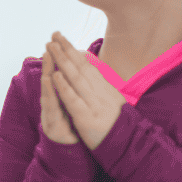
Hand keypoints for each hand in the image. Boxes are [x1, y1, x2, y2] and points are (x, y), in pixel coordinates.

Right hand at [39, 38, 78, 144]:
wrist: (69, 157)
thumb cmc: (70, 132)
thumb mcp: (70, 112)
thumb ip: (68, 95)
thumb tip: (70, 77)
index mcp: (57, 102)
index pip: (56, 78)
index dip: (56, 61)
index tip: (57, 42)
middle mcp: (51, 107)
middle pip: (49, 81)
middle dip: (49, 62)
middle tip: (50, 44)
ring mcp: (50, 116)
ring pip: (48, 92)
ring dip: (47, 72)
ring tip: (47, 57)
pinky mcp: (53, 127)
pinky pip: (52, 108)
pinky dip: (51, 93)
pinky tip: (49, 80)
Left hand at [47, 32, 123, 149]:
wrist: (131, 147)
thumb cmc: (118, 126)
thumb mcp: (113, 102)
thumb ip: (101, 87)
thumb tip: (91, 69)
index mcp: (105, 89)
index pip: (87, 65)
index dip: (74, 50)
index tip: (61, 38)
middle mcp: (101, 93)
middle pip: (81, 67)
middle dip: (66, 49)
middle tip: (53, 34)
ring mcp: (94, 104)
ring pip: (76, 79)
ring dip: (62, 61)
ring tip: (50, 47)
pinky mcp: (87, 118)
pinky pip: (74, 100)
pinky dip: (64, 87)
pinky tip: (54, 76)